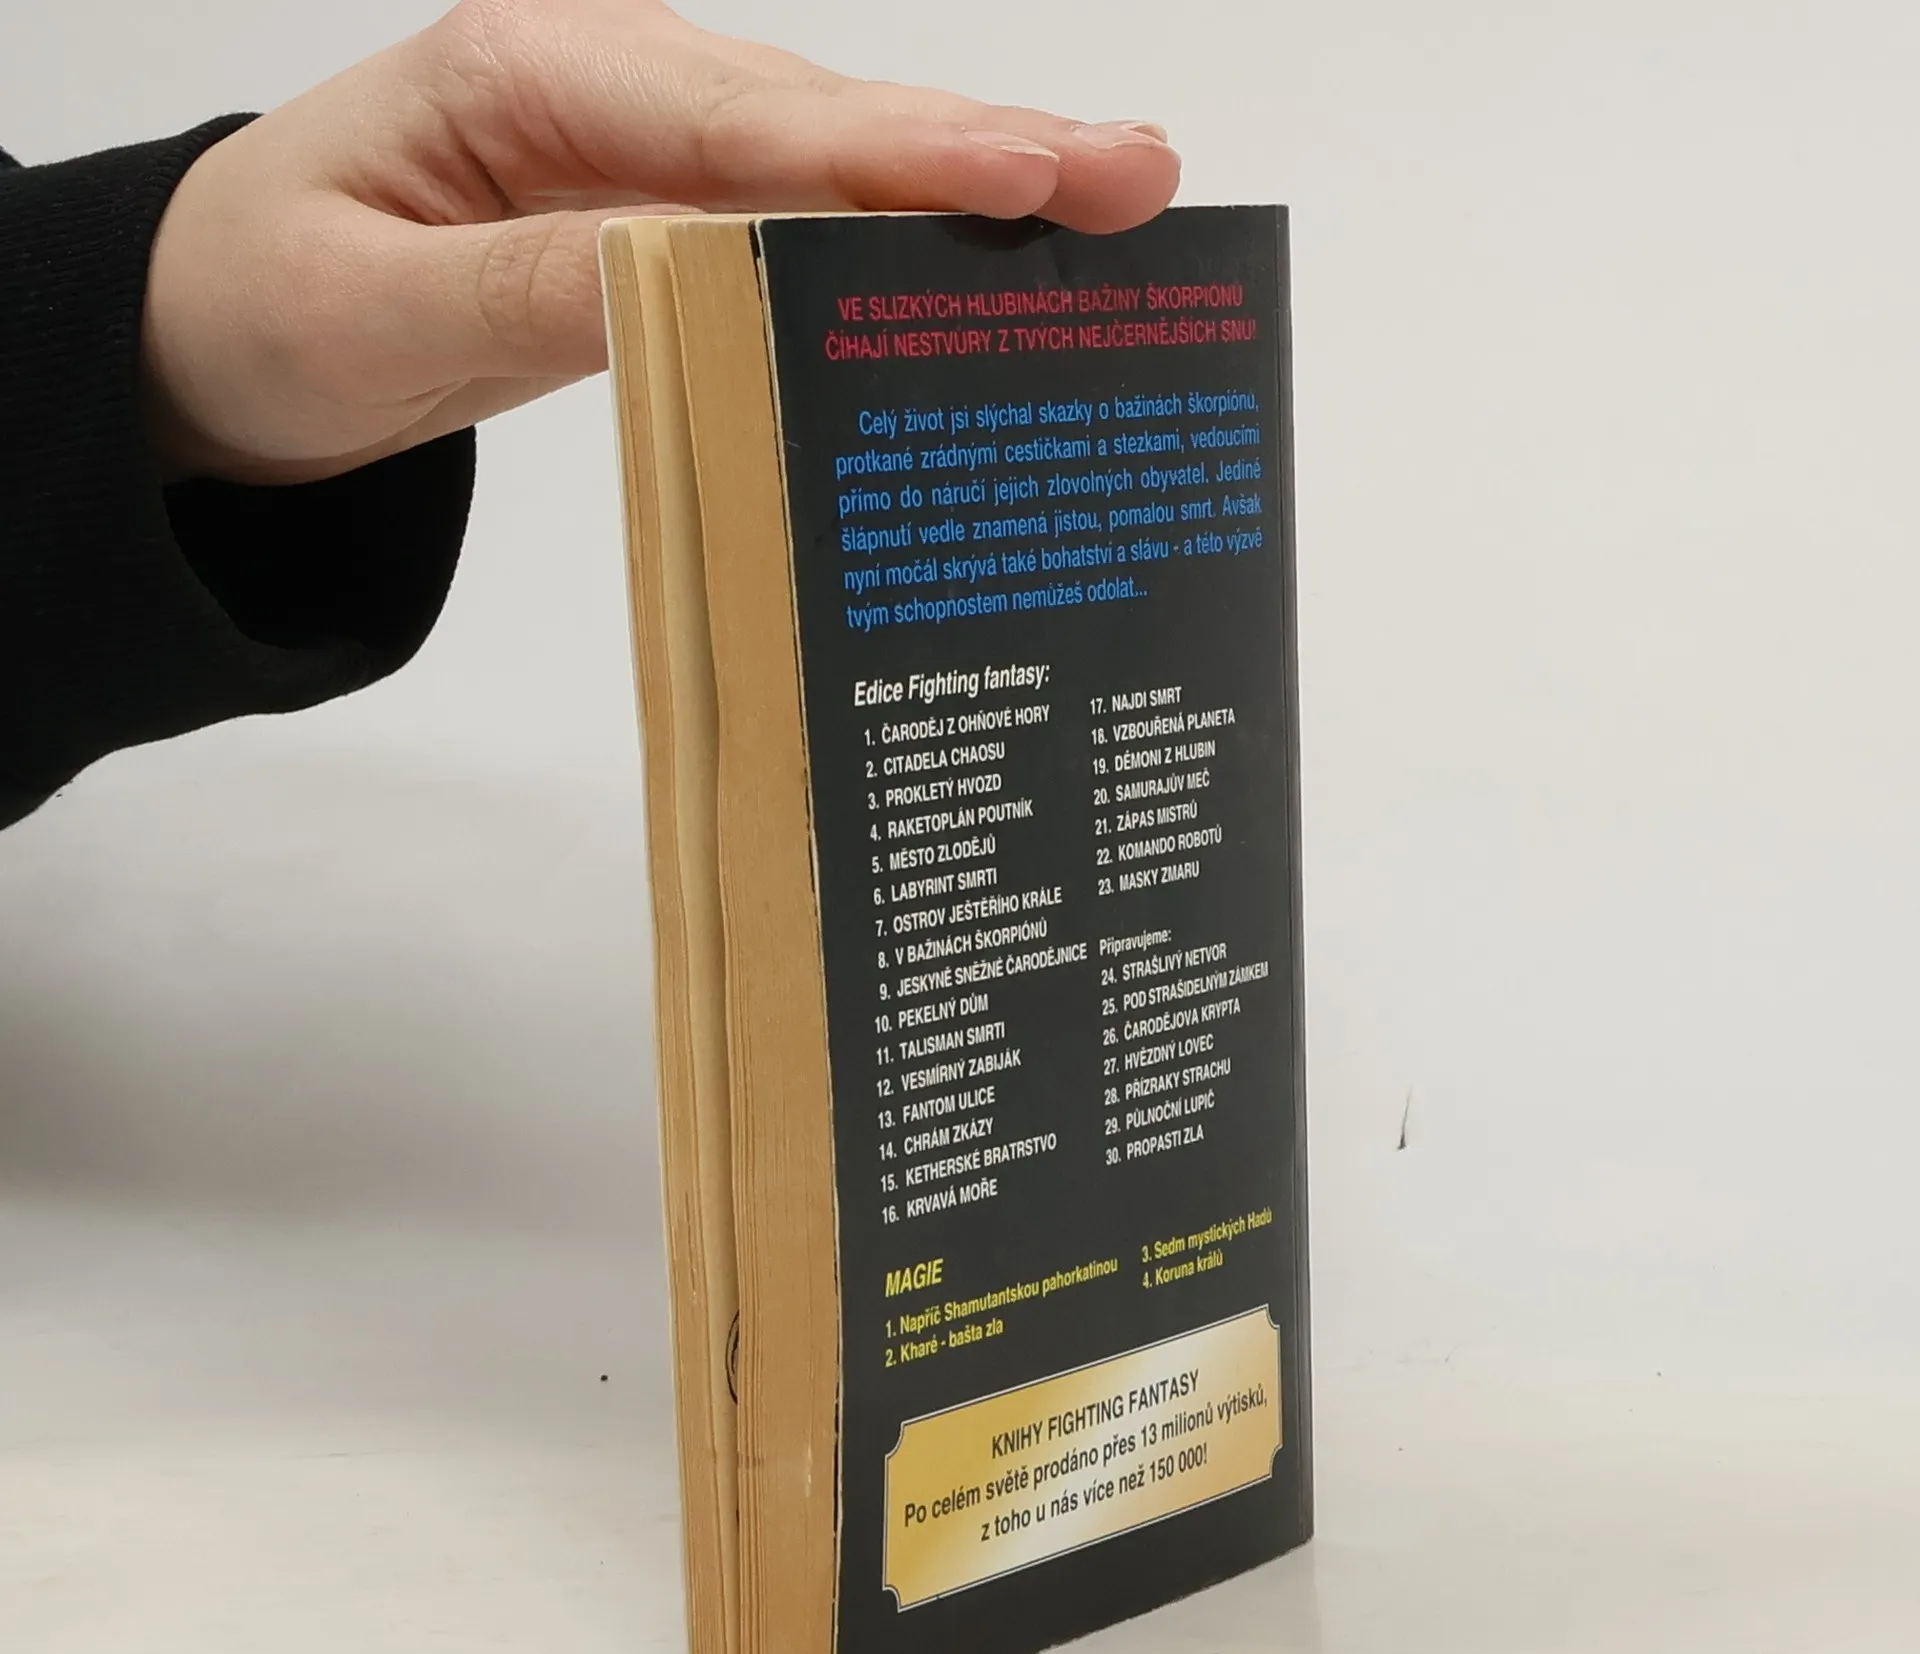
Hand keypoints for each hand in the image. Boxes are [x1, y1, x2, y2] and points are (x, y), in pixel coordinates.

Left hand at [142, 0, 1178, 484]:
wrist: (208, 326)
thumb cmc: (266, 303)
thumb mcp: (379, 309)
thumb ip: (542, 286)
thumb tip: (708, 279)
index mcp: (531, 77)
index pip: (743, 122)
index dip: (896, 155)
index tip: (1033, 175)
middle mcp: (609, 88)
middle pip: (821, 122)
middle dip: (986, 150)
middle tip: (1141, 176)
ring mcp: (643, 148)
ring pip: (826, 163)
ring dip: (967, 188)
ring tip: (1108, 206)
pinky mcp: (658, 211)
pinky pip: (792, 221)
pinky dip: (891, 241)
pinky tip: (981, 261)